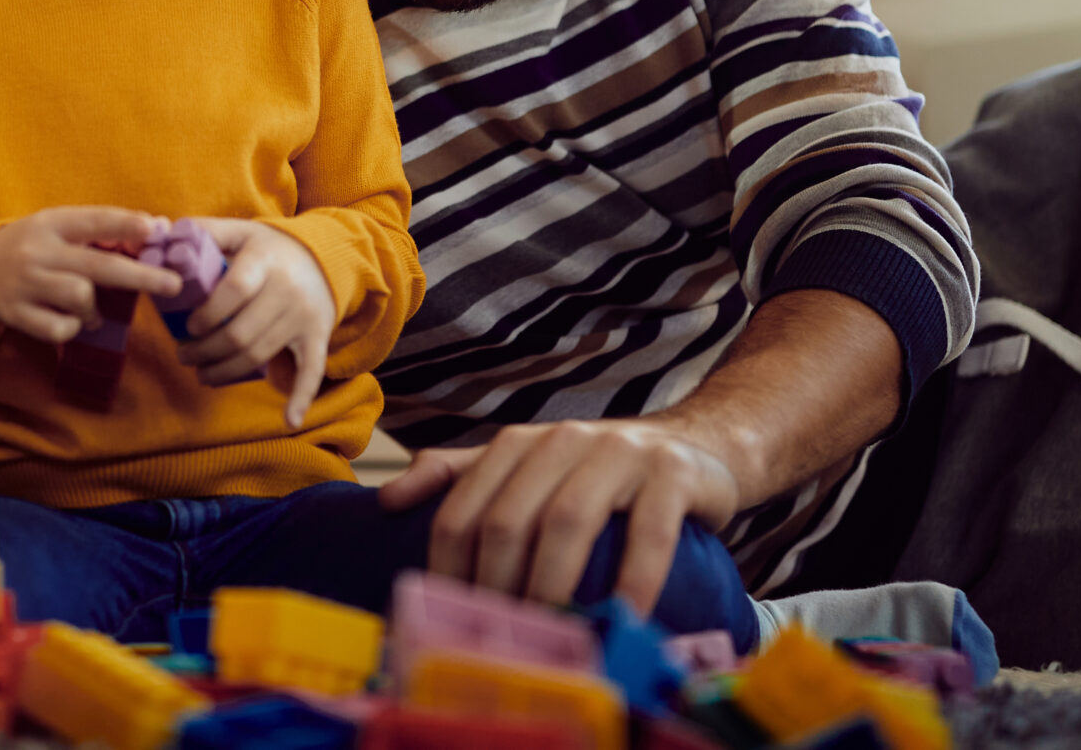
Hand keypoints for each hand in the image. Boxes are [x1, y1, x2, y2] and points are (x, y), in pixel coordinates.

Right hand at [0, 206, 181, 344]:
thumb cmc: (36, 244)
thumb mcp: (61, 226)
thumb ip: (104, 228)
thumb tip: (157, 226)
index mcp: (53, 223)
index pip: (94, 221)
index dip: (125, 224)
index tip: (154, 230)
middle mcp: (39, 251)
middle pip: (97, 265)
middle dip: (140, 276)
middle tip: (173, 285)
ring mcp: (26, 283)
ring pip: (80, 297)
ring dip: (95, 309)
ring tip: (91, 311)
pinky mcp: (17, 314)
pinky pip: (60, 329)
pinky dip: (73, 328)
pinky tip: (68, 321)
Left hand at [170, 219, 334, 427]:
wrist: (324, 256)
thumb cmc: (268, 247)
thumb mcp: (240, 230)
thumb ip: (203, 231)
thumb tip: (159, 232)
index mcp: (264, 260)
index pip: (233, 290)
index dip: (206, 314)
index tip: (187, 327)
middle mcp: (287, 289)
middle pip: (241, 333)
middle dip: (205, 351)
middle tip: (183, 354)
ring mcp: (304, 316)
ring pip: (260, 355)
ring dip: (225, 372)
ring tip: (201, 372)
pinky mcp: (318, 336)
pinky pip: (312, 371)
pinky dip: (302, 399)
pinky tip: (288, 422)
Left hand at [378, 418, 742, 613]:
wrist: (695, 449)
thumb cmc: (597, 473)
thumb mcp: (526, 468)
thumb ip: (458, 477)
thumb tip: (385, 501)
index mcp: (518, 444)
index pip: (463, 510)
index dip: (450, 570)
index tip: (451, 621)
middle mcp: (562, 440)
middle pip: (510, 519)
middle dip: (497, 587)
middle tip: (501, 639)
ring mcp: (619, 452)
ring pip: (568, 521)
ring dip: (553, 585)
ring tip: (550, 634)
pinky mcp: (672, 473)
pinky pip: (648, 531)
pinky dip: (633, 579)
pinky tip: (622, 616)